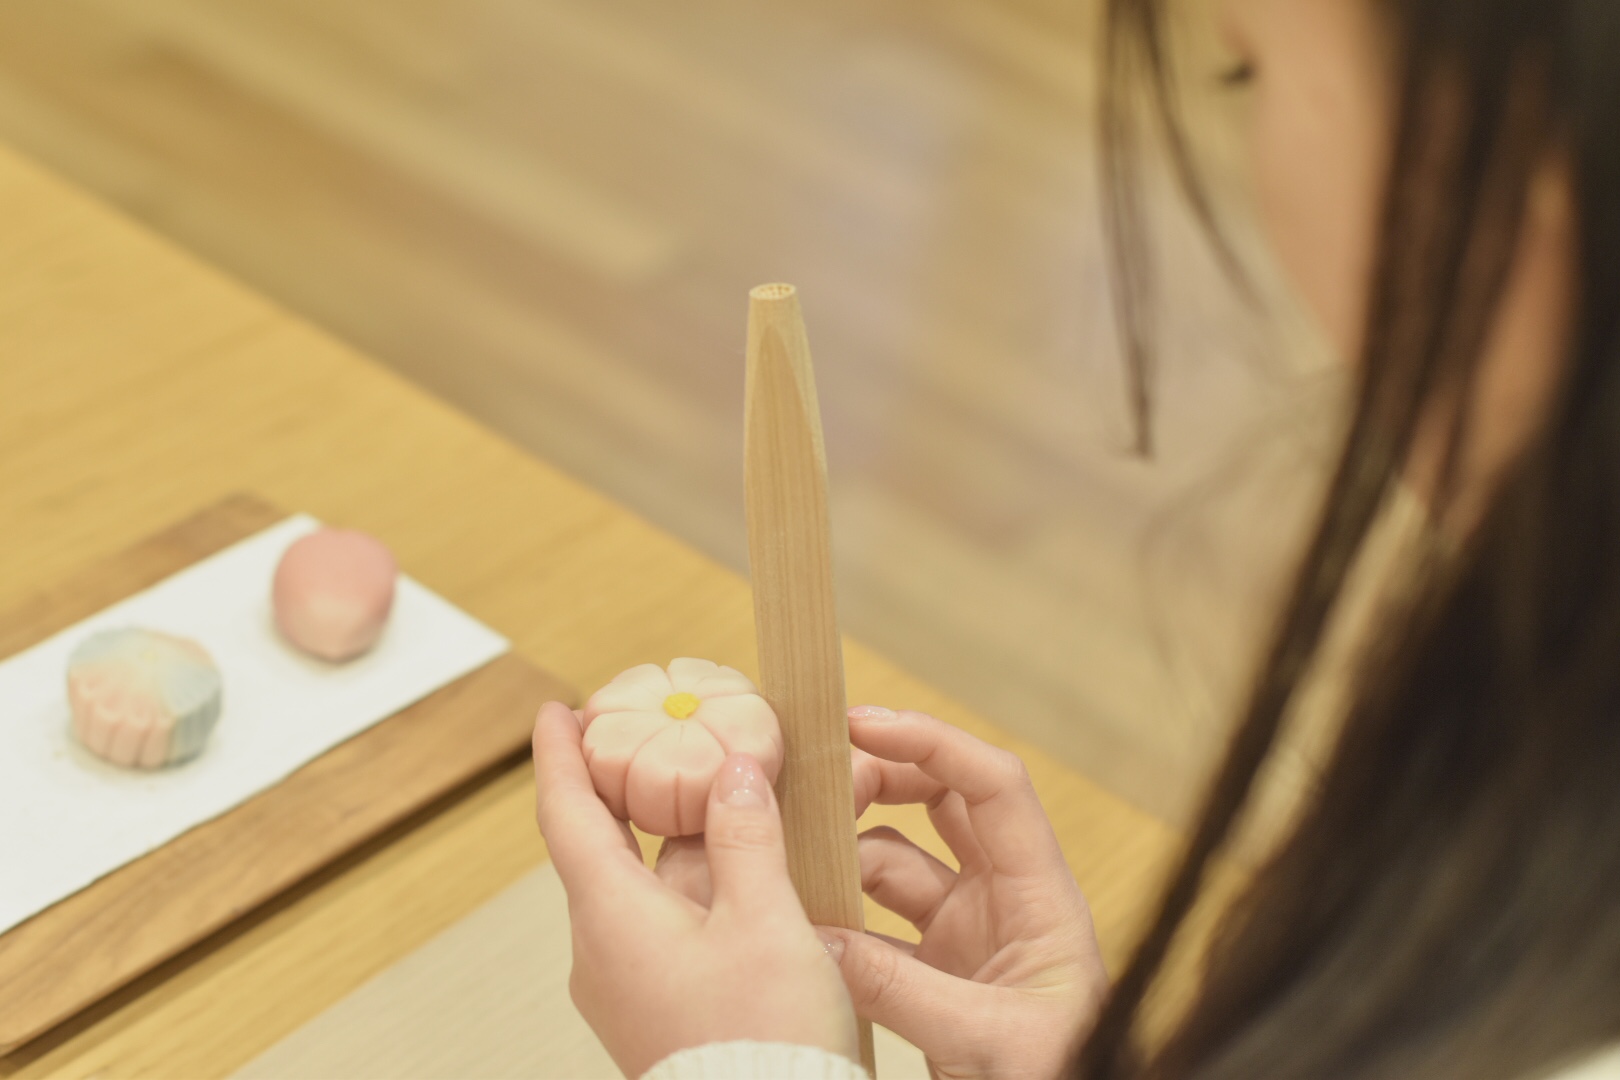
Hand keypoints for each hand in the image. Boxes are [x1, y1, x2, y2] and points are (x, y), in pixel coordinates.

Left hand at [532, 701, 857, 1077]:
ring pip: (648, 888)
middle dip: (637, 790)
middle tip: (665, 736)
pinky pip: (667, 927)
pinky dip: (699, 886)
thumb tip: (734, 772)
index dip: (558, 755)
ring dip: (683, 841)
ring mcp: (628, 985)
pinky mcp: (658, 1009)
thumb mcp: (767, 922)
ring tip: (732, 796)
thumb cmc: (761, 1045)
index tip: (556, 712)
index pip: (566, 814)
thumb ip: (747, 838)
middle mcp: (602, 951)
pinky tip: (747, 871)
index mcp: (610, 918)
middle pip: (609, 847)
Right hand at [821, 706, 1108, 1079]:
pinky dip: (836, 916)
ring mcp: (967, 936)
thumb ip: (900, 989)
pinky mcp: (934, 975)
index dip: (931, 743)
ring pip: (895, 863)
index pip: (993, 786)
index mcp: (1041, 897)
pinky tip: (800, 916)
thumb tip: (812, 937)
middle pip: (939, 803)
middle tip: (815, 786)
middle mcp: (1004, 902)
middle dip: (878, 780)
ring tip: (790, 854)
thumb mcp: (986, 1040)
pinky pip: (874, 925)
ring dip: (846, 854)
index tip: (863, 725)